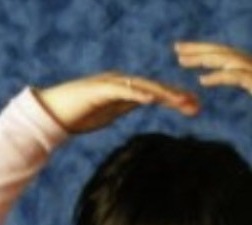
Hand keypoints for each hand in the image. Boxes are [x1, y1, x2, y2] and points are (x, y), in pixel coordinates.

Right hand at [36, 72, 199, 134]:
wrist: (54, 112)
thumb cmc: (79, 115)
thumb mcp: (109, 113)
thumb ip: (125, 107)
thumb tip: (141, 105)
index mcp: (126, 90)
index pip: (155, 94)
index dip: (175, 100)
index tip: (195, 107)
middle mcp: (122, 83)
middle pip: (154, 88)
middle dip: (176, 96)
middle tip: (197, 105)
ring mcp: (111, 84)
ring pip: (142, 87)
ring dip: (162, 94)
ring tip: (180, 101)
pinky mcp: (100, 89)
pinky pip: (122, 91)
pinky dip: (137, 94)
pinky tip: (151, 99)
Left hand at [173, 43, 251, 133]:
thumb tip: (250, 86)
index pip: (227, 55)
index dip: (207, 51)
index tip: (187, 53)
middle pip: (223, 51)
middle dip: (199, 49)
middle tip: (177, 48)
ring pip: (228, 59)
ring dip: (204, 58)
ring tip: (183, 60)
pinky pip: (238, 76)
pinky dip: (220, 76)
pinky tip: (204, 80)